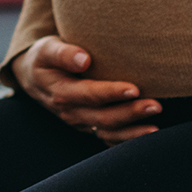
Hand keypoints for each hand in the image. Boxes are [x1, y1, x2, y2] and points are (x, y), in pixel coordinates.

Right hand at [9, 35, 159, 143]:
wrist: (34, 77)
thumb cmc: (44, 58)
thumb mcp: (46, 50)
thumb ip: (63, 53)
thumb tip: (84, 59)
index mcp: (61, 92)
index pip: (89, 94)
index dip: (111, 93)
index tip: (134, 88)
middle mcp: (71, 112)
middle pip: (103, 117)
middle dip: (130, 113)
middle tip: (156, 106)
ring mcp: (80, 122)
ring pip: (107, 133)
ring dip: (133, 133)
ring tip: (156, 128)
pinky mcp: (88, 126)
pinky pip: (108, 139)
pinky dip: (127, 142)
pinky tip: (147, 138)